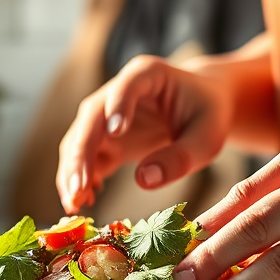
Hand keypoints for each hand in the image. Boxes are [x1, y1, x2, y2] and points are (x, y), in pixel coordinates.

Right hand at [56, 56, 233, 212]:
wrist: (199, 110)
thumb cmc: (206, 116)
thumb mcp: (207, 138)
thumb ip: (181, 157)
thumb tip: (144, 180)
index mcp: (147, 75)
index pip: (127, 86)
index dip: (119, 106)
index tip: (117, 133)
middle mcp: (116, 92)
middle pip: (91, 119)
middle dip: (81, 155)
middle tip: (78, 189)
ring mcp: (105, 116)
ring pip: (79, 141)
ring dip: (73, 173)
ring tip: (75, 204)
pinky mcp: (103, 139)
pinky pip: (84, 160)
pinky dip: (80, 180)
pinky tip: (83, 202)